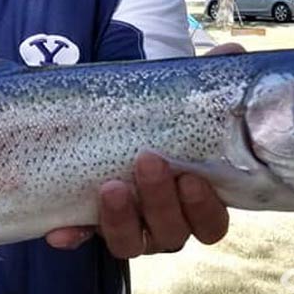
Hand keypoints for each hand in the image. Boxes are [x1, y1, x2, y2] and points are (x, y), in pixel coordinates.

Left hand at [46, 42, 242, 256]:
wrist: (108, 120)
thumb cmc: (154, 118)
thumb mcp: (178, 99)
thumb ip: (206, 81)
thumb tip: (233, 51)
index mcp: (194, 200)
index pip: (211, 223)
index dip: (204, 208)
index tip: (191, 177)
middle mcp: (164, 222)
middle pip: (171, 233)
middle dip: (159, 200)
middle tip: (147, 160)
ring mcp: (128, 228)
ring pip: (130, 242)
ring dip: (121, 219)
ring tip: (111, 185)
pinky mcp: (90, 225)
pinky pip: (81, 238)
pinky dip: (73, 235)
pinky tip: (59, 231)